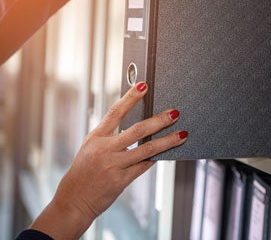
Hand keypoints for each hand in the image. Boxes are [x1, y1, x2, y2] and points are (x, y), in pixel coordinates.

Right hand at [30, 82, 187, 239]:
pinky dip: (155, 158)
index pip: (116, 112)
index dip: (130, 97)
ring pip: (146, 149)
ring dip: (167, 141)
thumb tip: (134, 126)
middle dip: (159, 121)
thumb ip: (110, 135)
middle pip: (137, 130)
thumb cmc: (83, 170)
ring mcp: (114, 165)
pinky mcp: (121, 180)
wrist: (74, 199)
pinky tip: (166, 153)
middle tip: (174, 113)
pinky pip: (143, 167)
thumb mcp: (91, 146)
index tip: (143, 85)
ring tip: (182, 134)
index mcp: (97, 137)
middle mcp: (105, 149)